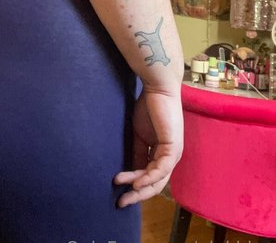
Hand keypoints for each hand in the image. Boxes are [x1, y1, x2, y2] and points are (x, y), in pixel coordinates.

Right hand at [113, 87, 182, 206]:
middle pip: (156, 184)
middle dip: (138, 195)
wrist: (157, 89)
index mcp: (162, 153)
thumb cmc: (148, 107)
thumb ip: (137, 152)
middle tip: (121, 203)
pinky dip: (148, 177)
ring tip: (123, 190)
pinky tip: (135, 182)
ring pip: (158, 179)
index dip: (134, 187)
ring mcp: (173, 153)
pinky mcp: (173, 147)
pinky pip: (161, 168)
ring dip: (140, 187)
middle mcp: (170, 156)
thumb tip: (129, 171)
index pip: (150, 177)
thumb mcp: (138, 135)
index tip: (118, 192)